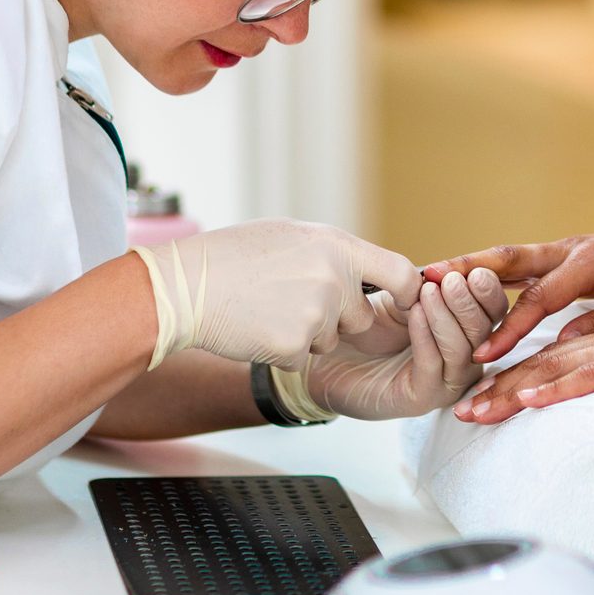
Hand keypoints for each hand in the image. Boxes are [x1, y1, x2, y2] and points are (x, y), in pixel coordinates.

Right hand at [131, 219, 421, 369]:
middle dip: (337, 320)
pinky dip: (281, 351)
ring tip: (268, 308)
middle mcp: (334, 278)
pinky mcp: (295, 346)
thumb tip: (365, 270)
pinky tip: (256, 328)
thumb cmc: (233, 257)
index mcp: (337, 246)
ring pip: (329, 340)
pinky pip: (301, 358)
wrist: (185, 287)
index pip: (400, 272)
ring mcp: (317, 314)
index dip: (407, 293)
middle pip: (360, 317)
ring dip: (306, 335)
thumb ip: (333, 254)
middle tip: (292, 302)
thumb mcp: (291, 236)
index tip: (403, 304)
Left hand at [305, 268, 508, 418]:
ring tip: (431, 291)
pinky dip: (426, 337)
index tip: (474, 269)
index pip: (491, 311)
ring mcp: (444, 382)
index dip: (487, 290)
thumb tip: (452, 271)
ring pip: (462, 351)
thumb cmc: (364, 325)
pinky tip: (416, 313)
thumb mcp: (401, 295)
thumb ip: (428, 284)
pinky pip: (432, 367)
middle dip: (470, 303)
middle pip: (484, 332)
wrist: (325, 357)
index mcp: (464, 331)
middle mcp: (462, 359)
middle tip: (454, 279)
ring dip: (448, 317)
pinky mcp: (421, 399)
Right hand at [422, 210, 593, 364]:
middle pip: (509, 261)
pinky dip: (487, 270)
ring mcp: (564, 248)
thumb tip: (563, 344)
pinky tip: (459, 282)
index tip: (483, 354)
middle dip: (465, 271)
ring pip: (508, 258)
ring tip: (425, 275)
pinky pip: (519, 263)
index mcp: (593, 262)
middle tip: (423, 281)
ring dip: (467, 265)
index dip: (510, 328)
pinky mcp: (564, 254)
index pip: (541, 299)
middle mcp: (571, 249)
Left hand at [450, 318, 593, 423]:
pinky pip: (590, 377)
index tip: (481, 400)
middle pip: (542, 363)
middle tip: (461, 410)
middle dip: (498, 387)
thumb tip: (593, 407)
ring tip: (479, 410)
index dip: (512, 379)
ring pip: (555, 369)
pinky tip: (531, 401)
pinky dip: (557, 390)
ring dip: (513, 391)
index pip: (550, 361)